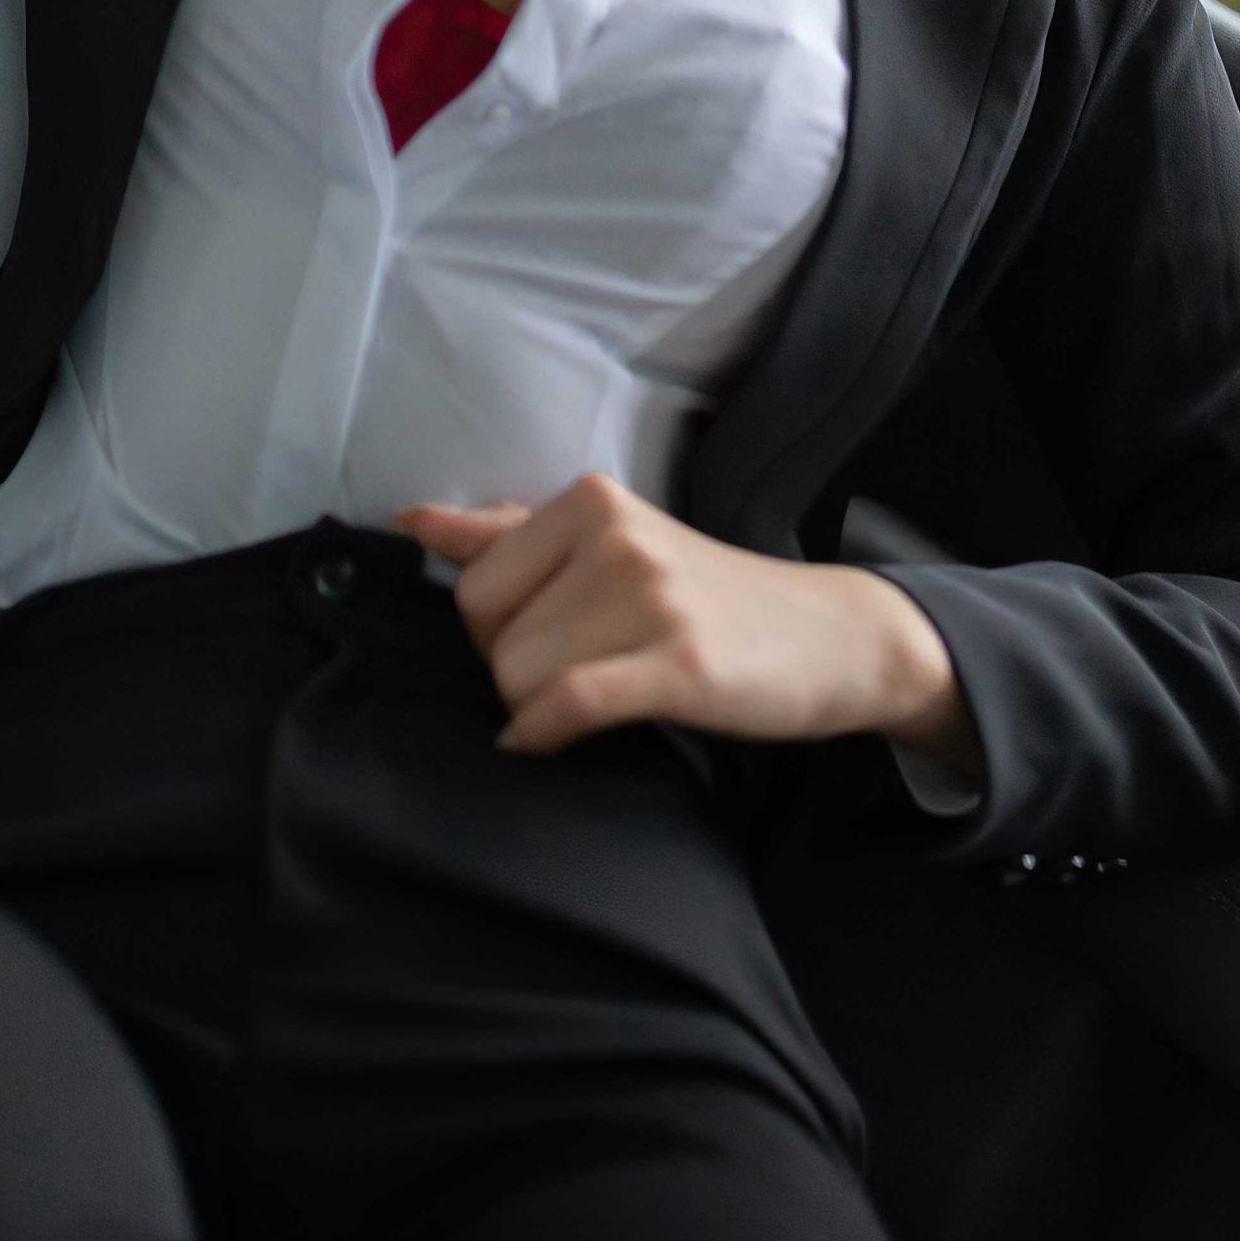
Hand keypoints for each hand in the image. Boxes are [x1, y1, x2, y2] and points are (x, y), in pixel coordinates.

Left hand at [390, 472, 983, 781]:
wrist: (828, 635)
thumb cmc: (705, 596)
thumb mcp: (610, 545)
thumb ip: (508, 534)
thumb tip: (411, 523)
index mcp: (590, 499)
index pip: (473, 586)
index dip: (498, 634)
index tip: (553, 641)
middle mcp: (615, 534)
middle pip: (490, 640)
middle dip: (517, 674)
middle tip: (586, 670)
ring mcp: (649, 596)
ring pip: (521, 680)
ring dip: (544, 710)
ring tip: (606, 693)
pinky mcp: (677, 661)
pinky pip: (567, 704)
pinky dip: (545, 734)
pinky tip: (555, 741)